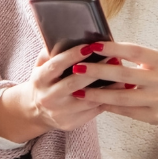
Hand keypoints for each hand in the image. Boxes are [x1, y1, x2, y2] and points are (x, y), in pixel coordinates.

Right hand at [0, 43, 122, 141]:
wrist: (35, 111)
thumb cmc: (45, 82)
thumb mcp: (41, 66)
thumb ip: (51, 52)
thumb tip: (69, 35)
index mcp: (39, 80)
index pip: (56, 66)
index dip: (73, 55)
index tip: (90, 46)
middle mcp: (48, 97)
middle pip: (74, 83)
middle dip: (96, 70)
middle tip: (113, 58)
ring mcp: (60, 113)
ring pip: (88, 99)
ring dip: (108, 86)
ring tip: (123, 73)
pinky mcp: (71, 123)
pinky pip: (94, 110)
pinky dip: (109, 99)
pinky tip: (121, 89)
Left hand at [70, 42, 157, 158]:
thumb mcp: (157, 63)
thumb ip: (135, 57)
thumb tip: (102, 48)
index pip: (134, 51)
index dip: (112, 48)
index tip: (92, 46)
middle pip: (124, 75)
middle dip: (98, 71)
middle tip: (77, 68)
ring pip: (122, 97)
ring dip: (98, 94)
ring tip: (79, 90)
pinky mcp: (154, 116)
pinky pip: (126, 111)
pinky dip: (108, 106)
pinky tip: (94, 102)